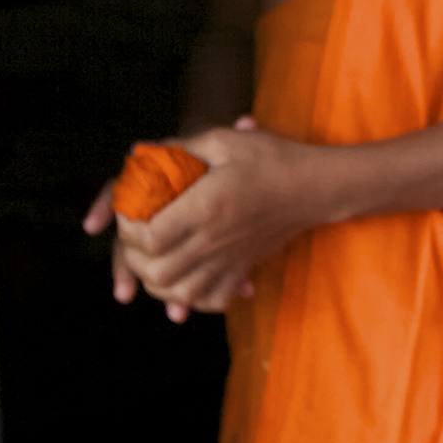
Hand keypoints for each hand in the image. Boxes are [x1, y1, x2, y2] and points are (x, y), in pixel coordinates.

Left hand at [113, 118, 345, 320]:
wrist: (314, 187)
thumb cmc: (271, 159)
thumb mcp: (225, 142)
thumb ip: (180, 148)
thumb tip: (139, 153)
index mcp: (206, 206)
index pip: (150, 236)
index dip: (128, 229)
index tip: (129, 211)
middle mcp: (214, 240)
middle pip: (156, 272)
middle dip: (133, 259)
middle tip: (134, 237)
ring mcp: (229, 261)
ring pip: (178, 293)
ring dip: (155, 282)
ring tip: (151, 260)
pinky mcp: (242, 270)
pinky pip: (210, 300)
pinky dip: (189, 298)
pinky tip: (183, 280)